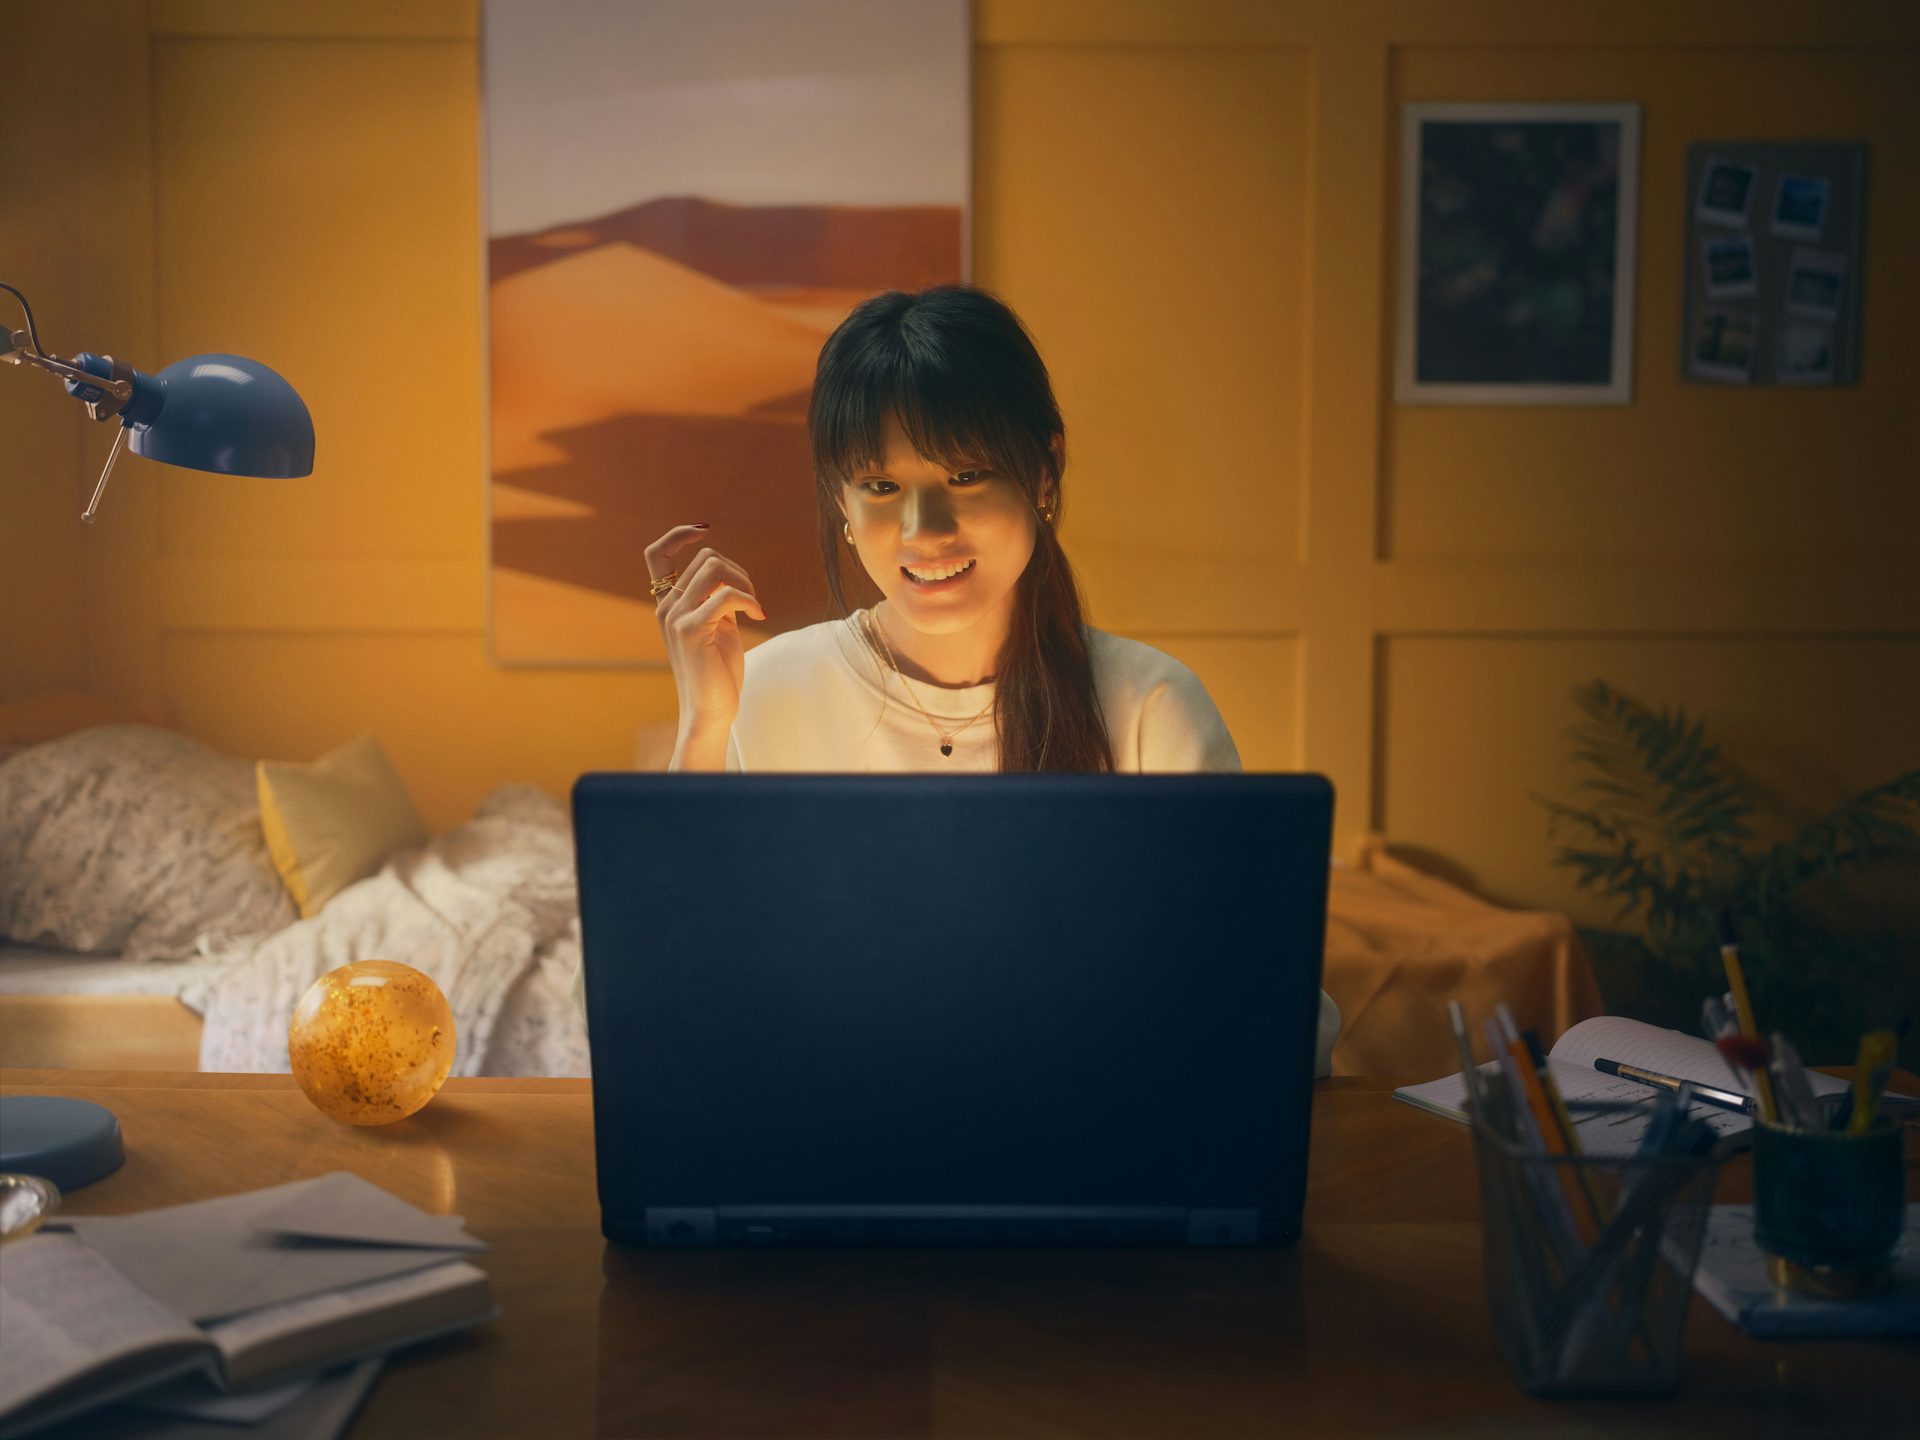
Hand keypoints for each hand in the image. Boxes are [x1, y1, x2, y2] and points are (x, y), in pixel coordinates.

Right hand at [646, 525, 766, 741]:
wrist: (711, 712)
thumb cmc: (718, 673)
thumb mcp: (718, 627)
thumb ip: (717, 599)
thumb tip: (730, 573)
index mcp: (669, 605)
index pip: (657, 554)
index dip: (678, 535)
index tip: (703, 530)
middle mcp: (667, 608)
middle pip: (706, 558)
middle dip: (738, 571)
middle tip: (752, 599)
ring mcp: (676, 618)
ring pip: (714, 568)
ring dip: (745, 583)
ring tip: (755, 607)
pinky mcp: (691, 630)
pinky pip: (726, 595)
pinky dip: (749, 600)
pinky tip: (759, 616)